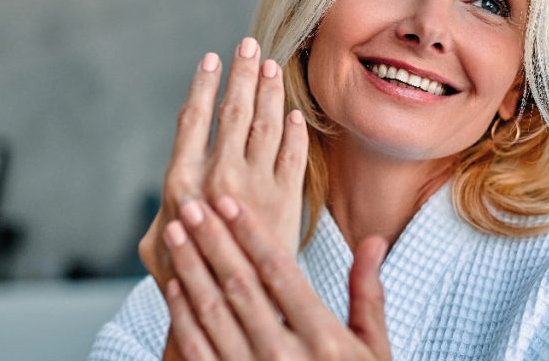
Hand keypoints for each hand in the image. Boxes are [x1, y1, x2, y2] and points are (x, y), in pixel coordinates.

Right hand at [139, 37, 308, 291]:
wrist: (233, 303)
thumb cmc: (188, 275)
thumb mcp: (156, 243)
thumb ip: (167, 205)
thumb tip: (175, 177)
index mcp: (182, 182)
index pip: (195, 119)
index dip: (205, 84)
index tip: (212, 58)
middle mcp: (220, 179)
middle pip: (235, 112)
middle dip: (243, 74)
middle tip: (249, 44)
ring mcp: (257, 187)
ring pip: (268, 126)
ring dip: (271, 91)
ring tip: (273, 66)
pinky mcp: (288, 200)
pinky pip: (295, 155)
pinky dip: (296, 130)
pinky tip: (294, 112)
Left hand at [162, 197, 390, 359]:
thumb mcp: (374, 348)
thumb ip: (368, 293)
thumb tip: (372, 240)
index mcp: (324, 339)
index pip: (278, 273)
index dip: (250, 234)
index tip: (228, 203)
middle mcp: (286, 357)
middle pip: (238, 287)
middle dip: (211, 241)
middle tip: (189, 206)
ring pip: (212, 314)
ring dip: (189, 270)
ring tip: (174, 235)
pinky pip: (198, 351)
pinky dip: (182, 316)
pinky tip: (175, 287)